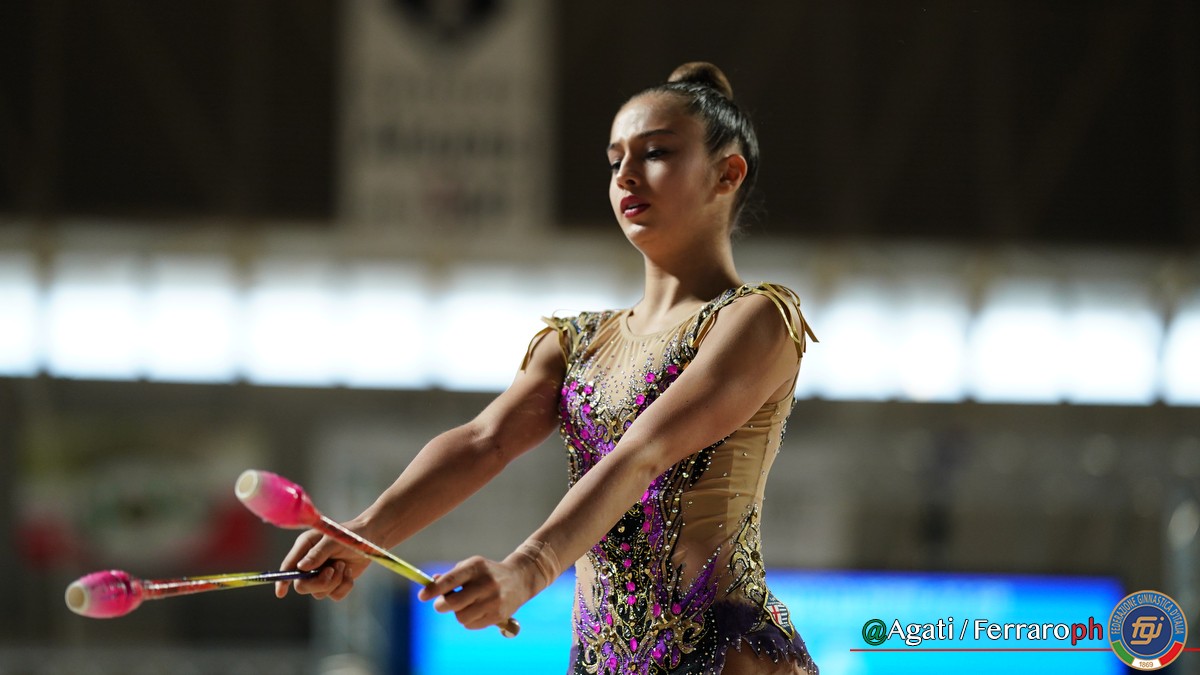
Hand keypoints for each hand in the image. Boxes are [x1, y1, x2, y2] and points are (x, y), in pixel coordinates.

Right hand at [275, 527, 369, 600]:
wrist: (371, 538)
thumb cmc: (350, 535)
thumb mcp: (334, 540)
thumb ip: (318, 553)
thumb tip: (301, 568)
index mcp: (304, 547)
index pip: (288, 566)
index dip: (282, 580)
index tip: (281, 592)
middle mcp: (310, 562)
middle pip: (302, 585)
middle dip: (318, 582)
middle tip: (332, 571)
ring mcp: (321, 574)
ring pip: (319, 592)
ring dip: (335, 581)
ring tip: (344, 565)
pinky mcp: (334, 583)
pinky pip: (334, 595)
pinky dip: (344, 586)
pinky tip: (349, 573)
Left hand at [417, 555, 537, 629]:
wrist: (519, 579)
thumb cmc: (487, 573)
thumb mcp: (471, 567)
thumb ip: (450, 577)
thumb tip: (430, 586)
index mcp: (476, 567)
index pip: (450, 580)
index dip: (433, 589)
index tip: (422, 596)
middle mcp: (486, 583)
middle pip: (453, 603)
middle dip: (441, 605)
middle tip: (440, 604)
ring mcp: (493, 600)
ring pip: (461, 617)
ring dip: (457, 613)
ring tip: (466, 605)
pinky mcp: (498, 615)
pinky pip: (471, 625)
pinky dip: (469, 620)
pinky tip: (478, 610)